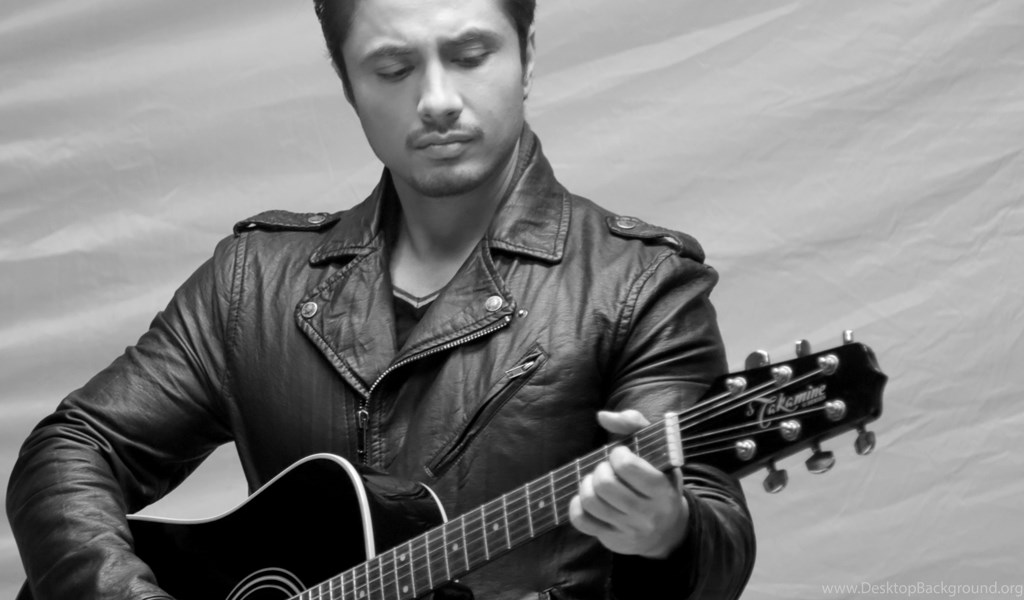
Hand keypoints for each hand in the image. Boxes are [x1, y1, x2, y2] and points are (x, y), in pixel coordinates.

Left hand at [568, 409, 688, 557]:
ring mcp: (629, 529)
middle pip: (605, 484)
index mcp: (662, 488)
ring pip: (590, 501)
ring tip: (597, 481)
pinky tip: (587, 498)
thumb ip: (634, 424)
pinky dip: (577, 505)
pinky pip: (581, 521)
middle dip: (600, 469)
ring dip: (587, 484)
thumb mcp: (657, 450)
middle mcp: (647, 513)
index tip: (621, 454)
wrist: (668, 528)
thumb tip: (602, 416)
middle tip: (607, 468)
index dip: (617, 455)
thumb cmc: (658, 478)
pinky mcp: (613, 540)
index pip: (627, 467)